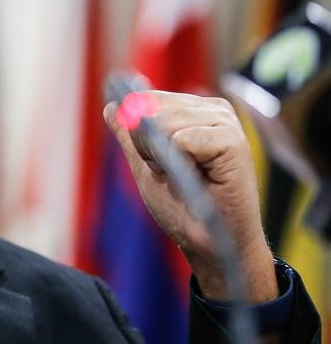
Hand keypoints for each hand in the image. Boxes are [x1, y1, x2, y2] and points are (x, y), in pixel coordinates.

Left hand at [104, 91, 277, 301]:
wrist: (210, 244)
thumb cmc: (183, 207)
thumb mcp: (146, 164)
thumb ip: (130, 134)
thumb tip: (111, 106)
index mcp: (196, 109)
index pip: (146, 98)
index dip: (140, 132)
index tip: (158, 161)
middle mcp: (214, 109)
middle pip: (151, 107)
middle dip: (148, 144)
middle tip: (173, 173)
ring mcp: (226, 122)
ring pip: (163, 122)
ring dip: (163, 155)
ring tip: (187, 177)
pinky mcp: (232, 140)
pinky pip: (181, 139)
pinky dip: (179, 162)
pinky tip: (199, 179)